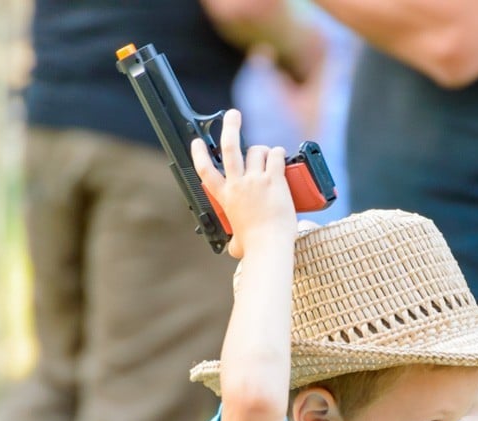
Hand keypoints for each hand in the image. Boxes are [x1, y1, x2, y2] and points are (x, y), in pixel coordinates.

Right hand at [191, 109, 295, 257]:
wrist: (269, 246)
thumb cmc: (254, 247)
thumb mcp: (237, 242)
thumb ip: (235, 240)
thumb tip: (235, 248)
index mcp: (225, 197)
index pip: (205, 170)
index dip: (199, 154)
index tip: (197, 142)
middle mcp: (238, 184)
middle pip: (230, 148)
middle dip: (230, 127)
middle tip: (233, 115)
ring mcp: (255, 181)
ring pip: (256, 150)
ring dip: (263, 150)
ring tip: (268, 156)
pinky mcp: (274, 180)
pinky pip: (275, 156)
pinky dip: (278, 153)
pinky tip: (280, 157)